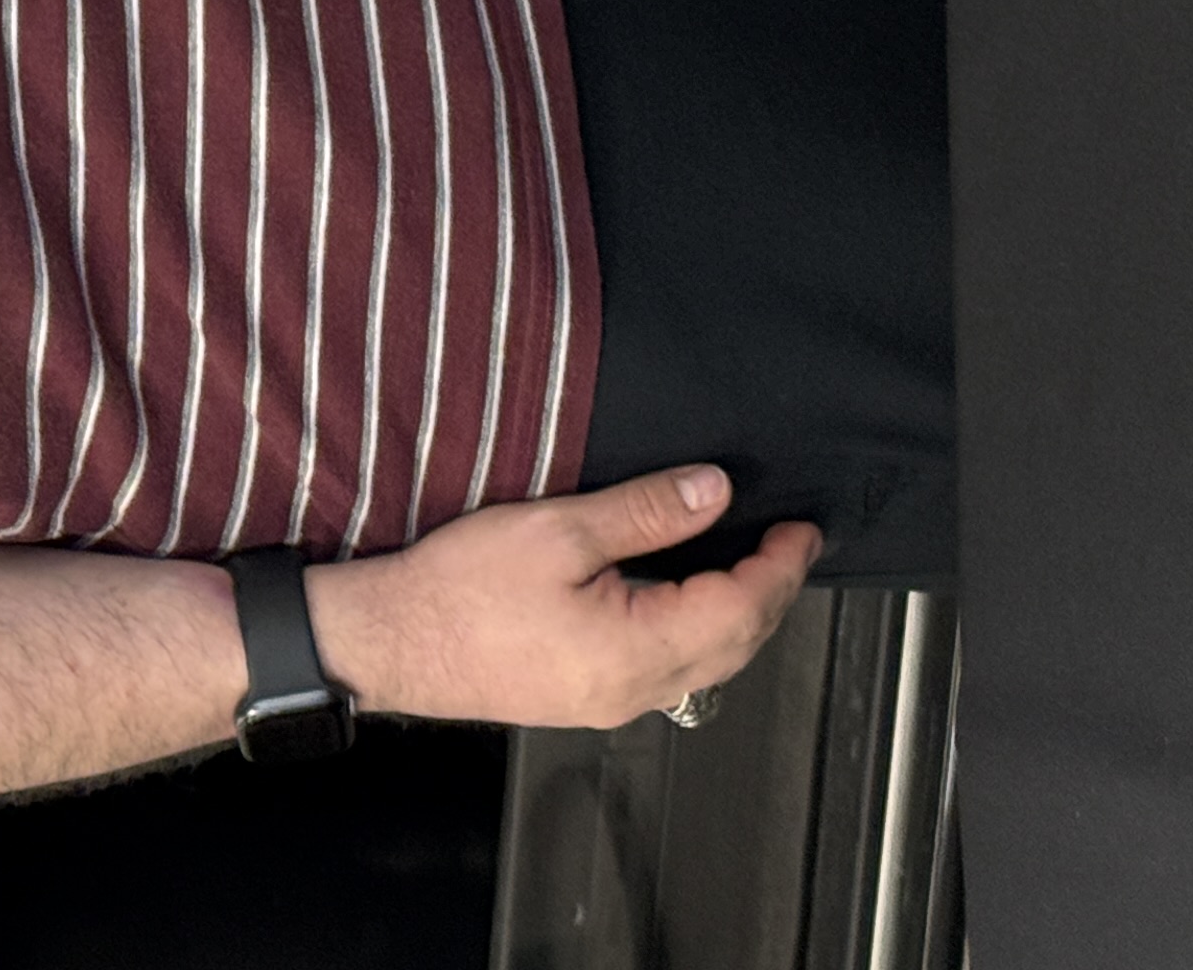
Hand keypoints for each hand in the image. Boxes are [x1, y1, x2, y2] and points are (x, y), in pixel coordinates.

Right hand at [298, 467, 820, 732]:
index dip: (779, 567)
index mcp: (636, 649)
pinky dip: (699, 630)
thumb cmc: (457, 591)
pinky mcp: (588, 697)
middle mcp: (636, 689)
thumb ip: (644, 512)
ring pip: (707, 663)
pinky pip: (671, 668)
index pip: (741, 609)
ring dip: (739, 615)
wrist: (391, 642)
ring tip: (749, 566)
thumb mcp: (555, 530)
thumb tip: (713, 492)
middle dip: (770, 593)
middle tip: (789, 546)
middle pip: (736, 646)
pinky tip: (687, 599)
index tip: (801, 530)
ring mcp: (612, 701)